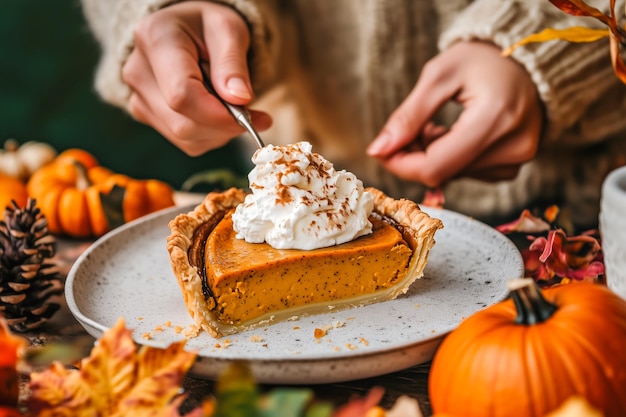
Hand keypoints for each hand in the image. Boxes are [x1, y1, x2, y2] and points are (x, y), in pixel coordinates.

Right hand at [123, 1, 271, 155]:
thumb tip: (239, 99)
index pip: (182, 95)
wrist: (187, 31)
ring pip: (186, 138)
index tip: (251, 114)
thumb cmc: (208, 27)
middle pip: (184, 124)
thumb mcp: (229, 30)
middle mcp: (139, 72)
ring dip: (221, 132)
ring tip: (234, 107)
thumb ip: (233, 63)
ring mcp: (138, 97)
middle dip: (225, 125)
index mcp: (155, 40)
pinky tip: (219, 114)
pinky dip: (211, 135)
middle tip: (254, 112)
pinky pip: (185, 142)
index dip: (219, 115)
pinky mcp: (146, 116)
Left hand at [367, 41, 542, 186]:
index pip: (435, 166)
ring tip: (436, 124)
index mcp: (495, 118)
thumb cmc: (481, 61)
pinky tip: (454, 134)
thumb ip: (408, 116)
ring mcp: (515, 160)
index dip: (400, 163)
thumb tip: (378, 151)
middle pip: (440, 172)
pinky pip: (465, 174)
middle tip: (411, 126)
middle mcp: (511, 147)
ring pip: (450, 175)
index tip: (382, 149)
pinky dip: (449, 158)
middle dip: (414, 154)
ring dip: (431, 154)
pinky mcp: (513, 167)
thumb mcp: (439, 76)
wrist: (526, 61)